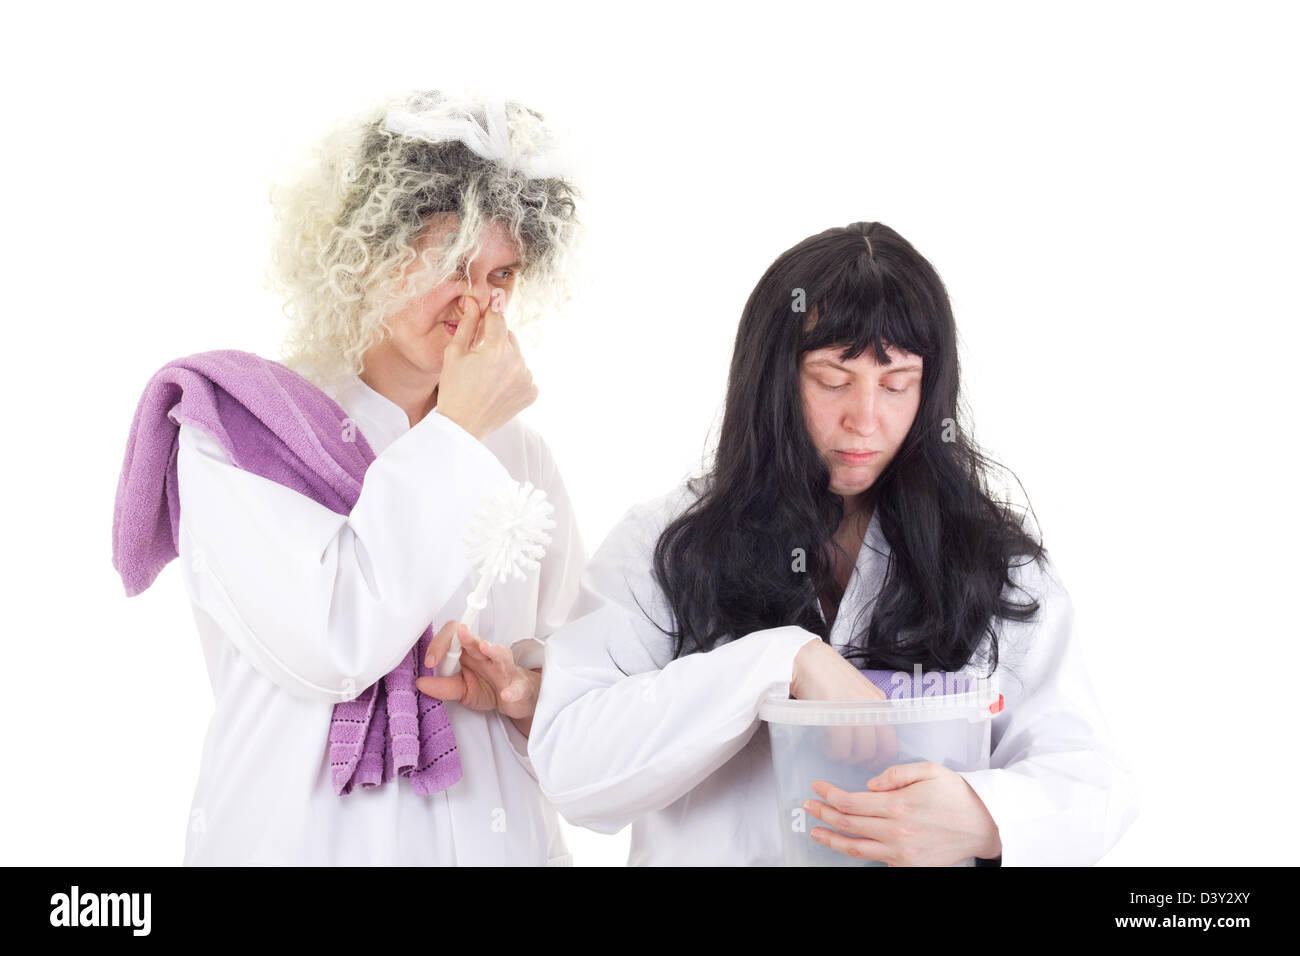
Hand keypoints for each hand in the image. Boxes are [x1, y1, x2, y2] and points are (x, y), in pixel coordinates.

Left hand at [416, 621, 541, 734]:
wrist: (515, 699)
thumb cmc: (488, 688)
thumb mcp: (461, 689)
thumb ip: (443, 686)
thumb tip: (420, 682)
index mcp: (470, 653)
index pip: (454, 636)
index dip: (440, 644)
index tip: (430, 661)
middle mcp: (488, 655)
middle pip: (476, 639)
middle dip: (466, 638)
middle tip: (458, 637)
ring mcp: (505, 669)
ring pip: (501, 654)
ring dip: (493, 649)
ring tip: (484, 647)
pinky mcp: (519, 685)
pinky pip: (518, 686)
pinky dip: (513, 690)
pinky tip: (506, 694)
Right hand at [435, 290, 536, 439]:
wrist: (462, 426)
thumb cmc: (453, 389)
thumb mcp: (454, 353)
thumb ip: (468, 324)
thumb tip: (474, 301)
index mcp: (497, 348)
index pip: (498, 318)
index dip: (489, 314)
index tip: (486, 309)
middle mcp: (517, 361)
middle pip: (508, 337)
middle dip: (495, 342)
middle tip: (478, 359)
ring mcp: (527, 378)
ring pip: (517, 356)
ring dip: (505, 360)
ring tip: (486, 377)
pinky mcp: (531, 392)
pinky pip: (523, 375)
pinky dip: (513, 378)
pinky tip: (496, 388)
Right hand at [790, 638, 895, 762]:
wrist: (807, 658)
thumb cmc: (827, 674)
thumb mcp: (855, 690)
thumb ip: (865, 710)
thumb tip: (866, 738)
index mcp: (879, 701)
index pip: (891, 741)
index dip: (880, 758)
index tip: (868, 763)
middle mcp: (872, 705)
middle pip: (877, 750)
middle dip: (862, 761)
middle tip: (847, 758)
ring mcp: (855, 708)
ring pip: (860, 750)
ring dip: (846, 756)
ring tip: (834, 750)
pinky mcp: (837, 711)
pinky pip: (841, 745)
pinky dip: (833, 750)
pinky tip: (825, 743)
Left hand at [803, 761, 1001, 865]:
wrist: (984, 827)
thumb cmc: (957, 795)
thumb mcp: (929, 770)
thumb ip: (895, 774)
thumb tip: (869, 784)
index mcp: (898, 806)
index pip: (850, 802)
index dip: (829, 795)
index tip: (817, 787)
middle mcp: (896, 833)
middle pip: (848, 825)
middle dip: (823, 814)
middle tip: (807, 806)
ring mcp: (901, 853)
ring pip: (855, 849)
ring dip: (831, 839)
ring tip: (815, 831)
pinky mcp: (907, 866)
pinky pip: (875, 860)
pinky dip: (857, 852)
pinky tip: (847, 843)